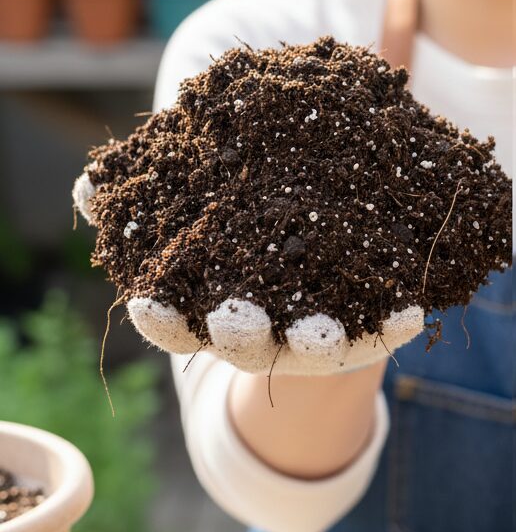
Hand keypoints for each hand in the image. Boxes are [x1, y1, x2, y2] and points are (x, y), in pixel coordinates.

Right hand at [72, 170, 425, 375]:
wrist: (322, 274)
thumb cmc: (254, 237)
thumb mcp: (211, 213)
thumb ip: (162, 196)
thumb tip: (87, 188)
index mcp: (212, 306)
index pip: (179, 319)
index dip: (165, 317)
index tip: (152, 306)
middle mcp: (261, 330)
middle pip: (243, 339)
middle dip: (238, 330)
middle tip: (236, 315)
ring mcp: (314, 336)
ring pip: (310, 343)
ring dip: (311, 338)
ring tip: (316, 329)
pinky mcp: (367, 331)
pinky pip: (383, 330)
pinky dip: (395, 323)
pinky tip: (413, 311)